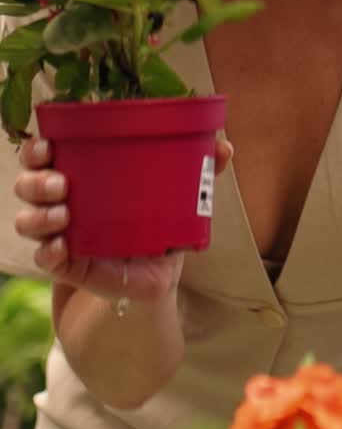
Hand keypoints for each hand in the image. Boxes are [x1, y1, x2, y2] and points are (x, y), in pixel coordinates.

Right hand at [13, 135, 233, 302]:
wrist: (152, 283)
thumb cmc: (160, 232)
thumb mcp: (181, 204)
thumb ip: (201, 174)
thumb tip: (225, 147)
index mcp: (86, 176)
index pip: (47, 154)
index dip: (39, 147)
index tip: (48, 144)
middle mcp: (65, 202)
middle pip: (29, 183)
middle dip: (36, 180)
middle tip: (60, 184)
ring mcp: (60, 235)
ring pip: (28, 219)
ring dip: (39, 215)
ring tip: (63, 217)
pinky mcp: (65, 267)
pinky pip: (42, 257)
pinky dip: (47, 252)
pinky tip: (59, 249)